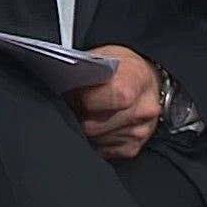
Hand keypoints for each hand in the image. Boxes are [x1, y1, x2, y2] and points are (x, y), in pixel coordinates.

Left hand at [66, 45, 159, 159]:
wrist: (146, 81)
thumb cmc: (122, 68)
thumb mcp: (104, 56)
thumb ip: (85, 71)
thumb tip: (59, 84)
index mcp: (135, 81)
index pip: (102, 98)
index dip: (81, 98)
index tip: (71, 93)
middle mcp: (142, 110)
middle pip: (93, 125)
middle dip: (78, 115)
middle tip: (74, 104)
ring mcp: (139, 132)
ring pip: (94, 140)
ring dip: (84, 128)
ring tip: (85, 112)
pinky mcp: (132, 148)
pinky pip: (101, 150)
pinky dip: (94, 138)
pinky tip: (96, 123)